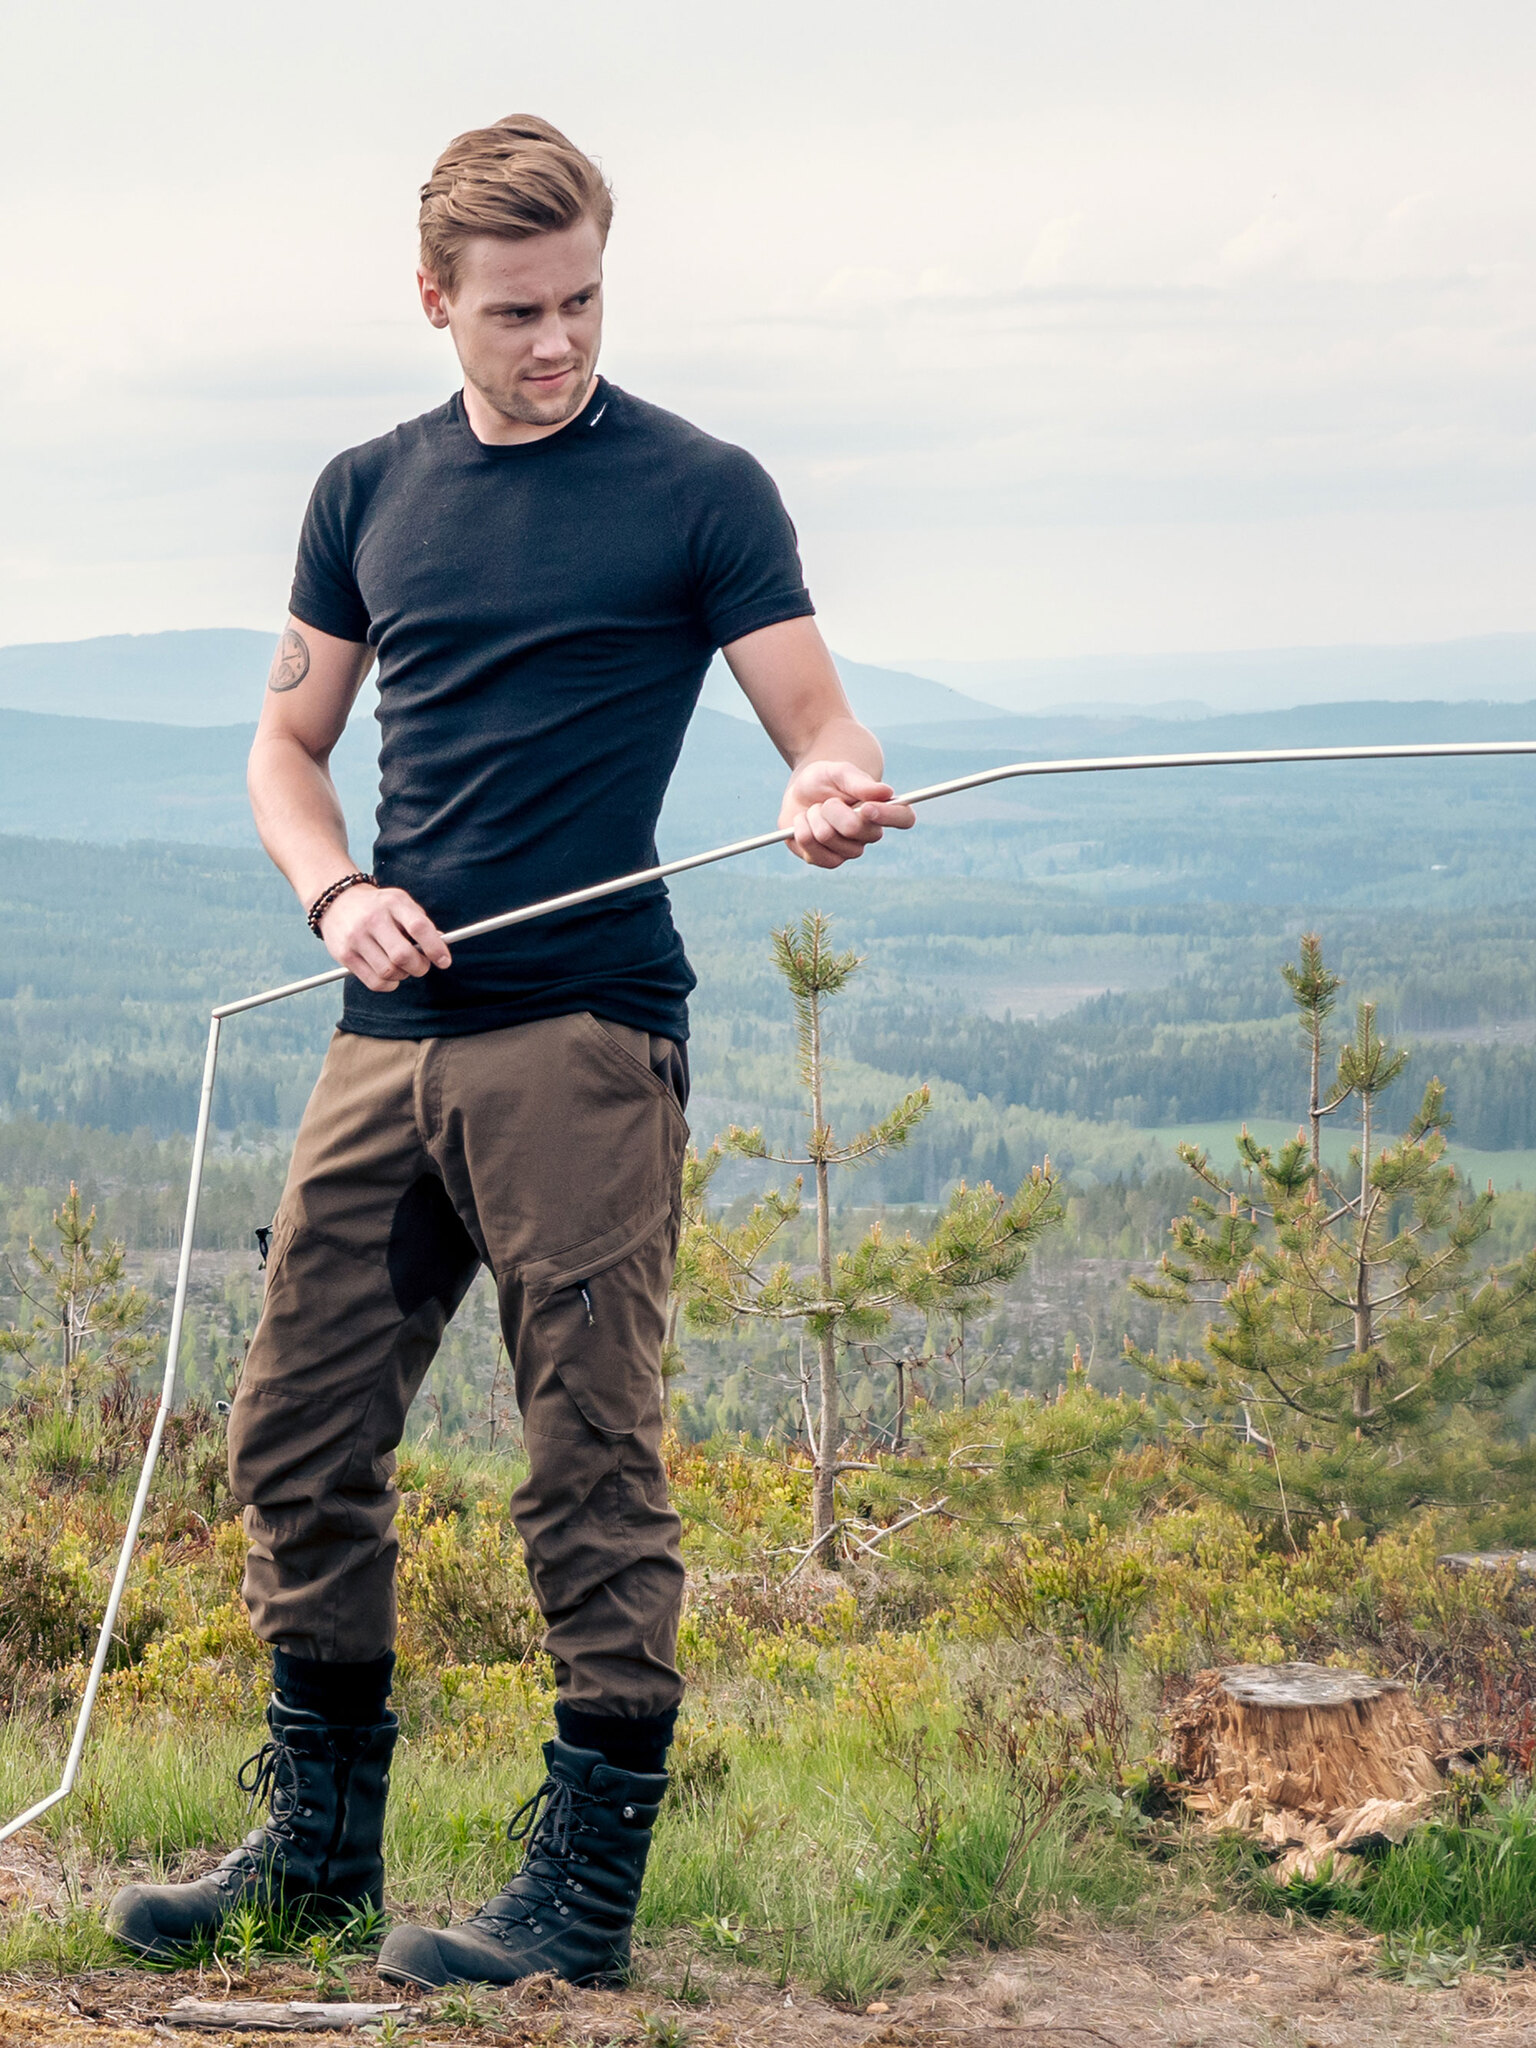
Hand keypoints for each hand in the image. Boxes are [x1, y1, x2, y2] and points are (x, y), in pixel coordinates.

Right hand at [320, 883, 451, 991]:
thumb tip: (441, 946)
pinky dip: (389, 984)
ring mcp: (356, 937)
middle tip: (421, 965)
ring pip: (389, 972)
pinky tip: (389, 974)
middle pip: (403, 955)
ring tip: (402, 967)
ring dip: (403, 975)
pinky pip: (375, 982)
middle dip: (420, 967)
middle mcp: (373, 919)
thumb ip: (420, 923)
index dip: (436, 948)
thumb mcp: (400, 904)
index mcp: (393, 903)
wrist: (337, 901)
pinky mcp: (345, 955)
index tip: (444, 961)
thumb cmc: (378, 906)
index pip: (419, 927)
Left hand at [778, 760, 915, 869]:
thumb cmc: (826, 780)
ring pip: (826, 837)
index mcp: (882, 810)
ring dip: (813, 817)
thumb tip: (886, 792)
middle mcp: (870, 835)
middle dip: (831, 808)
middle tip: (827, 801)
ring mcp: (848, 852)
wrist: (800, 792)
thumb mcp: (839, 772)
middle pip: (853, 829)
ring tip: (815, 810)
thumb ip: (860, 782)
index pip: (904, 818)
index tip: (866, 807)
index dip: (889, 816)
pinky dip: (800, 830)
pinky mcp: (826, 861)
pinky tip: (805, 823)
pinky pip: (810, 850)